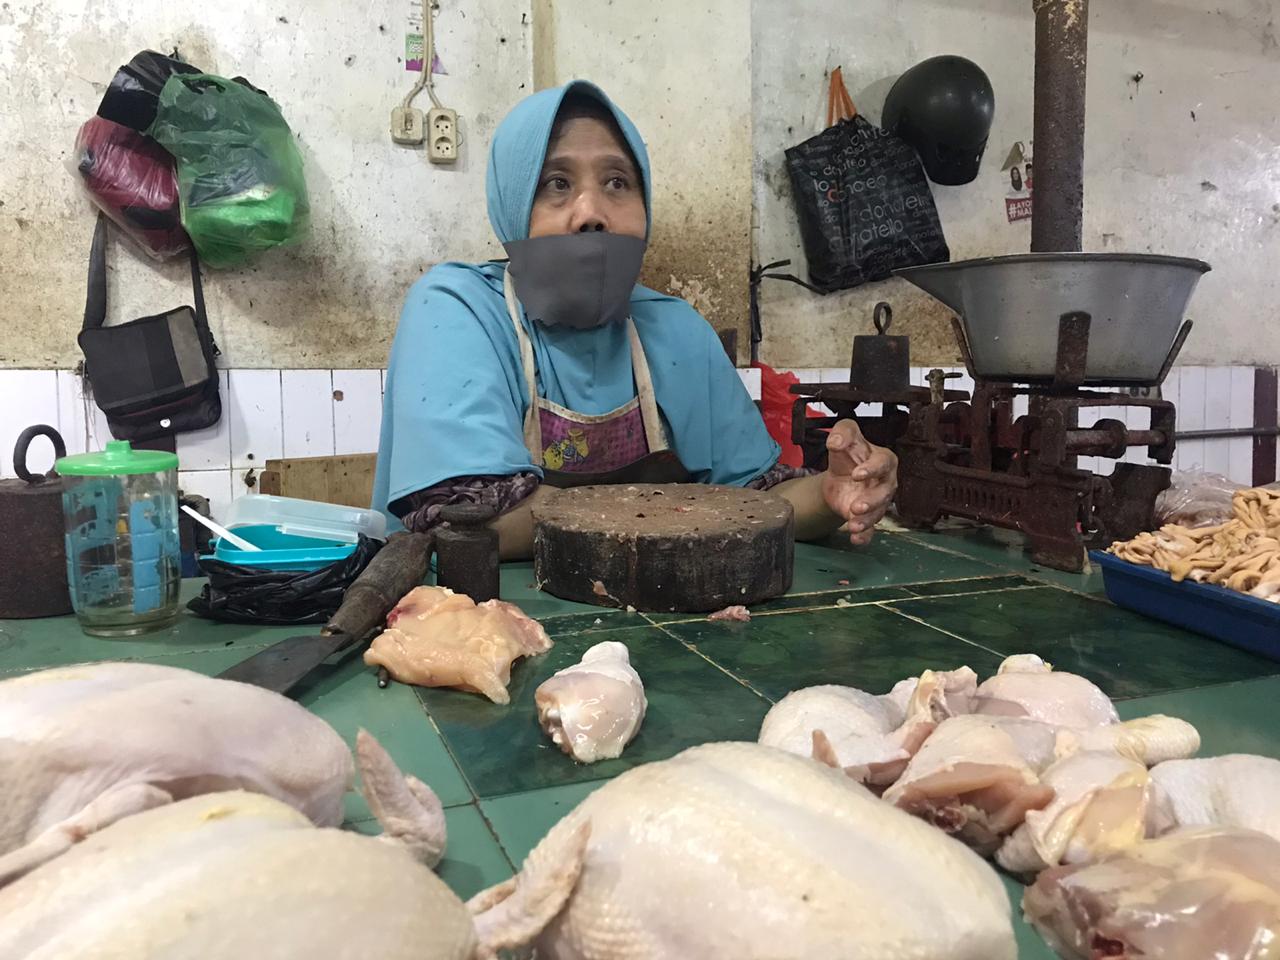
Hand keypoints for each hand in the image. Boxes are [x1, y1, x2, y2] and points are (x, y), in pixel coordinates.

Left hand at [821, 420, 897, 545]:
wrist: (840, 475)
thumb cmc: (849, 454)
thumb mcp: (845, 436)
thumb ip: (843, 432)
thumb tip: (835, 439)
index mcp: (883, 460)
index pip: (882, 464)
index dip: (872, 469)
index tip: (857, 474)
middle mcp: (885, 482)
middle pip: (884, 493)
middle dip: (871, 501)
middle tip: (856, 506)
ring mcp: (878, 502)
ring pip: (878, 513)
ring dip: (866, 521)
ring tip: (852, 525)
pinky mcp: (868, 517)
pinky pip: (870, 529)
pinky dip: (864, 536)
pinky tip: (856, 540)